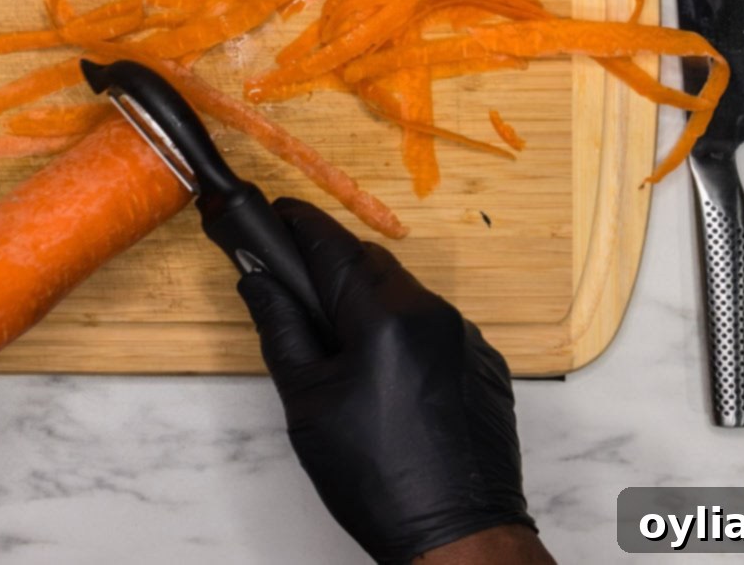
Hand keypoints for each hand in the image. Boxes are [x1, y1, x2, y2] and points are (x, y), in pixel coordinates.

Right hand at [237, 199, 538, 564]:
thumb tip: (258, 280)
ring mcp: (465, 335)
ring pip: (404, 293)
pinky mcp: (485, 361)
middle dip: (330, 263)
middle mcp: (433, 313)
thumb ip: (281, 328)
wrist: (456, 534)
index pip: (332, 243)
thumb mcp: (307, 401)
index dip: (296, 222)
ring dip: (367, 300)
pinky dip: (401, 330)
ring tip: (336, 341)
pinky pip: (434, 324)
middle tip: (293, 281)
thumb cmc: (375, 476)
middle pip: (371, 262)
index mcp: (383, 317)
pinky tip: (382, 372)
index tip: (271, 210)